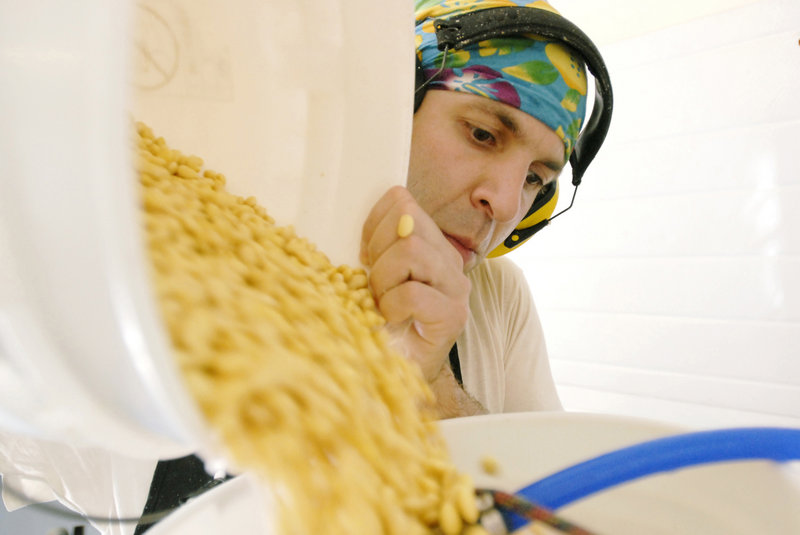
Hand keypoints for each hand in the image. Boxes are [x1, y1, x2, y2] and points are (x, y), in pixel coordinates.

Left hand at [360, 186, 470, 381]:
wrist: (392, 377)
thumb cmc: (378, 326)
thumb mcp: (370, 277)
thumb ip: (371, 246)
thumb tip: (344, 214)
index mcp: (430, 244)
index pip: (402, 201)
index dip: (374, 223)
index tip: (364, 256)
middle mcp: (449, 260)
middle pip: (408, 219)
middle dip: (377, 251)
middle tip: (373, 284)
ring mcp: (455, 288)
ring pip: (411, 250)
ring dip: (383, 279)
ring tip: (382, 303)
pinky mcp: (453, 316)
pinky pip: (413, 293)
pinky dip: (392, 306)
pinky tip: (392, 320)